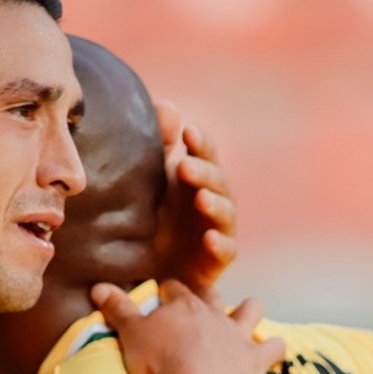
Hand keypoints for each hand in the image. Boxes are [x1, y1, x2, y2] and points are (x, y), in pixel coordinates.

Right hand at [91, 279, 282, 373]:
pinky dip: (274, 348)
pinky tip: (274, 350)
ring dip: (248, 311)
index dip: (168, 292)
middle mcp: (214, 314)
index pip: (175, 289)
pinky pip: (274, 347)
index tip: (162, 296)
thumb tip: (98, 286)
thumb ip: (117, 310)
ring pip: (250, 310)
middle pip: (213, 296)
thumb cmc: (160, 362)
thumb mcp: (130, 335)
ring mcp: (237, 335)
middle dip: (207, 297)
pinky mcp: (255, 359)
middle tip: (199, 306)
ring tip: (245, 316)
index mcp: (184, 306)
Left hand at [153, 100, 235, 296]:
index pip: (206, 154)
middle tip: (184, 166)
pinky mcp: (216, 261)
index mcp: (198, 177)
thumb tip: (167, 106)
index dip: (201, 144)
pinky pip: (225, 251)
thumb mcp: (149, 179)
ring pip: (225, 213)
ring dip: (216, 204)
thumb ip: (158, 145)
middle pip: (217, 181)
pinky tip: (209, 238)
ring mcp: (217, 230)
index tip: (187, 133)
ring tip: (201, 198)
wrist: (146, 267)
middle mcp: (213, 200)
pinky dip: (220, 244)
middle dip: (204, 172)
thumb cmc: (152, 214)